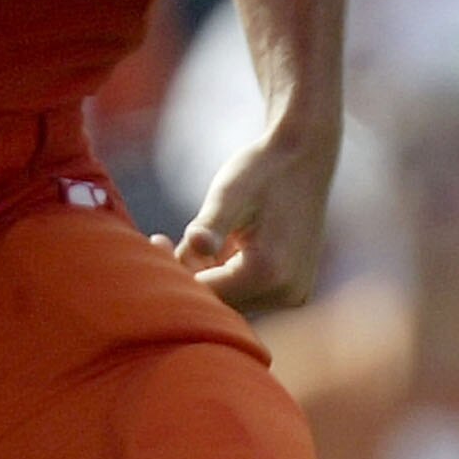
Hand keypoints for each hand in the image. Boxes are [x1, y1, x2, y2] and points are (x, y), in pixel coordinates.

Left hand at [153, 124, 336, 310]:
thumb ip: (211, 223)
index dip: (175, 273)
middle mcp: (287, 293)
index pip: (208, 293)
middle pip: (220, 301)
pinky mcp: (292, 288)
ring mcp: (293, 294)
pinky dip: (224, 273)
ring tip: (192, 236)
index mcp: (270, 273)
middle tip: (162, 239)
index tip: (155, 240)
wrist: (303, 158)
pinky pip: (247, 291)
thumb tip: (194, 245)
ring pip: (232, 298)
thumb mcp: (230, 192)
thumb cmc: (261, 170)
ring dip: (206, 274)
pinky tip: (216, 243)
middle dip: (189, 274)